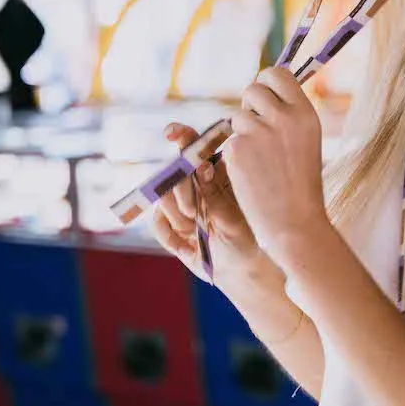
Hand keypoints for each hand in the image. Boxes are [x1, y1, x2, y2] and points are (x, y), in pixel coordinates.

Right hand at [152, 122, 265, 293]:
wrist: (241, 272)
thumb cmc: (247, 242)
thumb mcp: (233, 218)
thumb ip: (214, 193)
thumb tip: (201, 165)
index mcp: (217, 173)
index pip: (196, 147)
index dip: (182, 136)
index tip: (172, 133)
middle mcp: (196, 184)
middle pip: (173, 171)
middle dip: (180, 191)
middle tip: (193, 212)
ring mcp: (181, 204)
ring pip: (163, 197)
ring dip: (178, 216)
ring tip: (198, 230)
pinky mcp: (169, 224)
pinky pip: (157, 222)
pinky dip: (170, 234)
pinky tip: (188, 244)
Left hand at [224, 67, 327, 265]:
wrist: (295, 223)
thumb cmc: (301, 185)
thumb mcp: (306, 141)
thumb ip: (288, 115)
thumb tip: (264, 93)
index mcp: (305, 113)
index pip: (277, 73)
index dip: (266, 83)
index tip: (264, 99)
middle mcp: (284, 117)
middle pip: (252, 89)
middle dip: (250, 107)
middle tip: (258, 132)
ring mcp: (259, 132)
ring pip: (237, 117)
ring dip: (242, 134)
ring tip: (260, 162)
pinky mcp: (237, 148)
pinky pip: (228, 141)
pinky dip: (235, 156)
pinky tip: (252, 175)